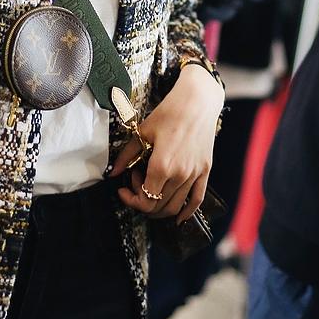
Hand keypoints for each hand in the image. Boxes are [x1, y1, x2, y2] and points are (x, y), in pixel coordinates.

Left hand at [111, 64, 223, 223]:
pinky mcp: (205, 171)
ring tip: (151, 188)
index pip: (145, 200)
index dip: (131, 199)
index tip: (124, 188)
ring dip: (159, 207)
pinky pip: (196, 200)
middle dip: (142, 200)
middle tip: (136, 182)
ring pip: (175, 207)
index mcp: (162, 166)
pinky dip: (186, 212)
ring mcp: (195, 175)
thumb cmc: (170, 112)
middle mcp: (180, 175)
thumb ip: (126, 155)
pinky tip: (178, 217)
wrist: (198, 101)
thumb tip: (113, 173)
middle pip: (158, 207)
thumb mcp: (142, 132)